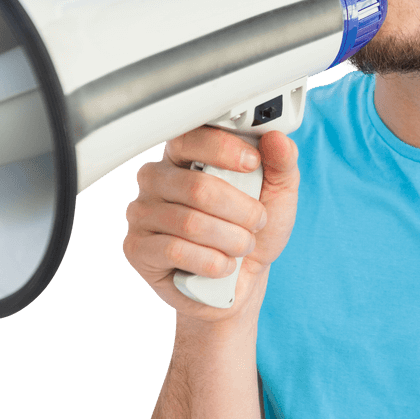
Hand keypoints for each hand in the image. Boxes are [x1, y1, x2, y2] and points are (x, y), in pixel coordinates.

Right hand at [122, 125, 299, 321]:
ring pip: (191, 223)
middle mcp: (156, 180)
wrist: (243, 281)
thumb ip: (281, 163)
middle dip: (241, 210)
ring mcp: (142, 214)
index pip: (190, 137)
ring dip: (231, 240)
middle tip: (257, 222)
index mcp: (183, 156)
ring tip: (242, 246)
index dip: (223, 148)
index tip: (252, 163)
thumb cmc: (252, 231)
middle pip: (197, 187)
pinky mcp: (138, 249)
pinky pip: (176, 251)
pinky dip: (212, 263)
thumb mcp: (277, 194)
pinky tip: (222, 265)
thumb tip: (277, 138)